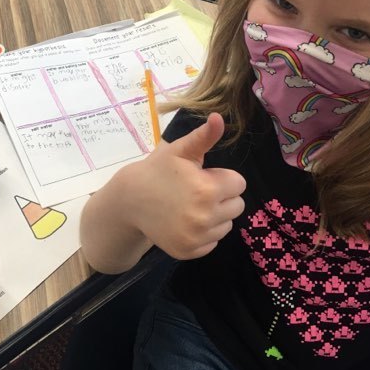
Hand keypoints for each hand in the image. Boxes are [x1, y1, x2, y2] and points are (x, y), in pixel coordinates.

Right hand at [127, 113, 245, 259]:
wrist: (130, 199)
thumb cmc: (158, 170)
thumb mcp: (180, 150)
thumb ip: (203, 136)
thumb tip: (218, 118)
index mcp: (207, 189)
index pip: (239, 184)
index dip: (221, 177)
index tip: (202, 176)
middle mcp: (205, 217)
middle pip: (237, 206)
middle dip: (222, 196)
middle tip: (196, 191)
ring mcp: (196, 237)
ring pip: (227, 225)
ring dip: (215, 215)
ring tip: (190, 205)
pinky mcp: (189, 251)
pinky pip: (212, 242)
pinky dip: (204, 233)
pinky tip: (185, 221)